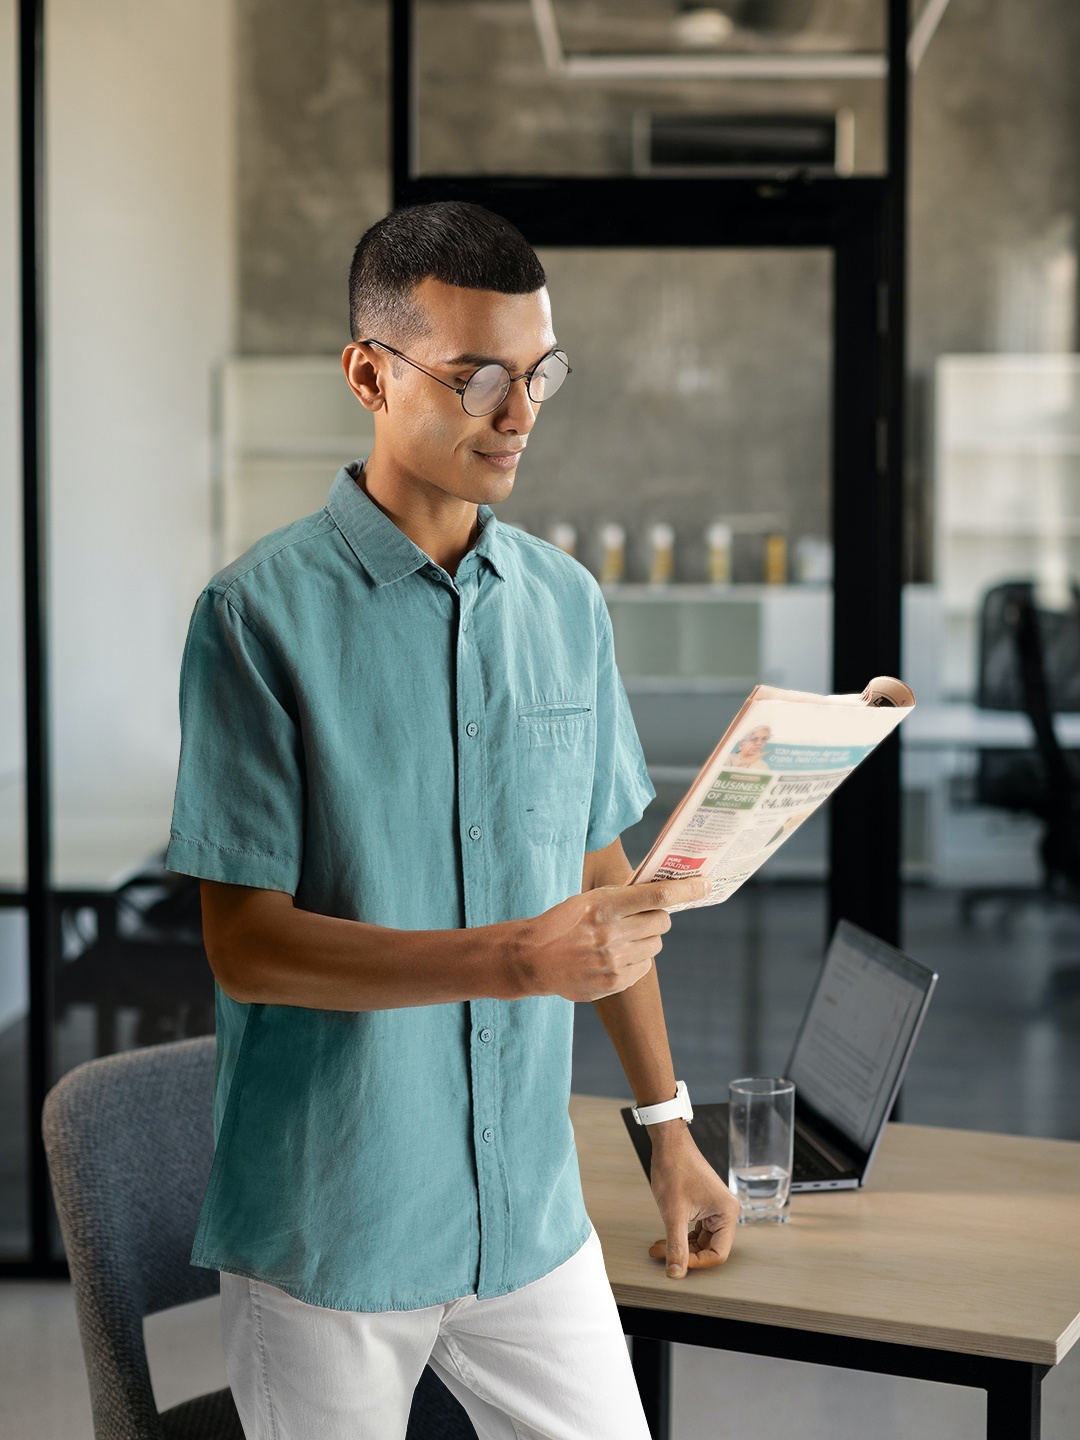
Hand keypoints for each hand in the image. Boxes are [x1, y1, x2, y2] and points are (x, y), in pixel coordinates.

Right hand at [509, 877, 709, 1002]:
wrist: (534, 959)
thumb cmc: (563, 922)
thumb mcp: (588, 899)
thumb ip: (621, 897)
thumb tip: (659, 892)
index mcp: (604, 906)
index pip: (657, 895)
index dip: (686, 889)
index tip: (704, 884)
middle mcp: (612, 934)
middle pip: (662, 921)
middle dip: (658, 916)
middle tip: (645, 915)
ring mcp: (614, 961)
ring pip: (655, 945)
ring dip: (646, 938)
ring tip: (622, 937)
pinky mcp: (614, 982)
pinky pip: (644, 967)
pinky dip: (636, 959)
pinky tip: (614, 956)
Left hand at [646, 1124, 740, 1276]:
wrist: (668, 1143)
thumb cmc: (674, 1167)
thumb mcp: (673, 1212)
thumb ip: (676, 1245)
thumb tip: (676, 1272)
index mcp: (727, 1213)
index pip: (718, 1253)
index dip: (696, 1262)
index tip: (675, 1263)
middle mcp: (725, 1211)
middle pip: (709, 1248)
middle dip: (685, 1254)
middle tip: (660, 1251)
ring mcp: (715, 1208)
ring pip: (701, 1241)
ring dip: (680, 1245)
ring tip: (659, 1245)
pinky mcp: (704, 1205)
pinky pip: (696, 1230)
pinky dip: (681, 1235)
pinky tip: (666, 1236)